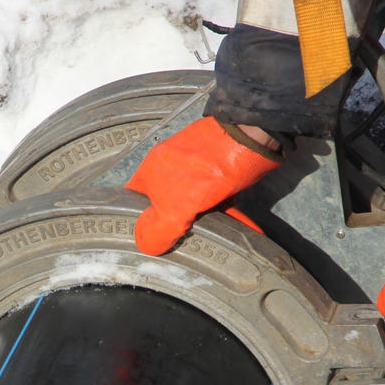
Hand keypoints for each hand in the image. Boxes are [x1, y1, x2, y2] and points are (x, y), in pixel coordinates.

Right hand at [125, 118, 281, 254]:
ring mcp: (195, 165)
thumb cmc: (207, 171)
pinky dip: (224, 211)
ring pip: (193, 201)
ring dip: (205, 219)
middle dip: (178, 224)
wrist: (250, 138)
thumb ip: (157, 231)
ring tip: (216, 235)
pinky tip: (236, 225)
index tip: (153, 236)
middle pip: (166, 203)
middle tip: (187, 240)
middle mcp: (169, 166)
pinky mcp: (218, 167)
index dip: (141, 219)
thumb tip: (147, 246)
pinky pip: (215, 195)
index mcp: (150, 171)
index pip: (134, 199)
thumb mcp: (175, 210)